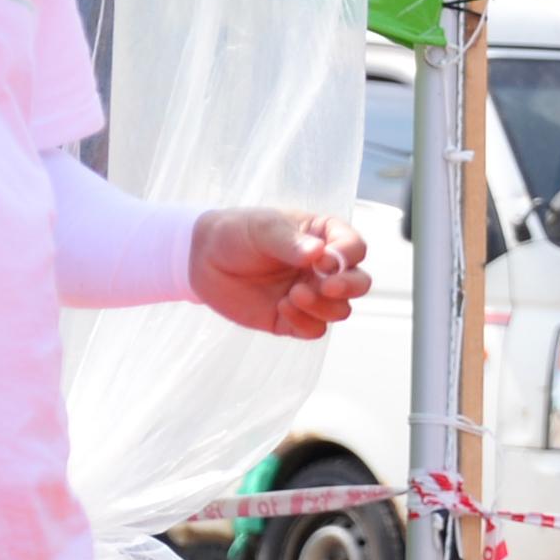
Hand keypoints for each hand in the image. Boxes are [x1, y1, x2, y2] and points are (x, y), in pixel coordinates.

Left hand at [191, 209, 372, 338]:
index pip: (354, 248)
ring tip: (292, 295)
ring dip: (322, 306)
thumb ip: (291, 243)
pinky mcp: (292, 319)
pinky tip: (281, 307)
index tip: (321, 259)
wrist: (201, 259)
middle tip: (326, 286)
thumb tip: (319, 253)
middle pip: (359, 283)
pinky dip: (305, 322)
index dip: (346, 256)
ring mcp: (310, 295)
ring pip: (340, 310)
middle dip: (348, 287)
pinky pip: (314, 329)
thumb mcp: (263, 229)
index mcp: (324, 238)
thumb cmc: (237, 233)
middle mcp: (323, 269)